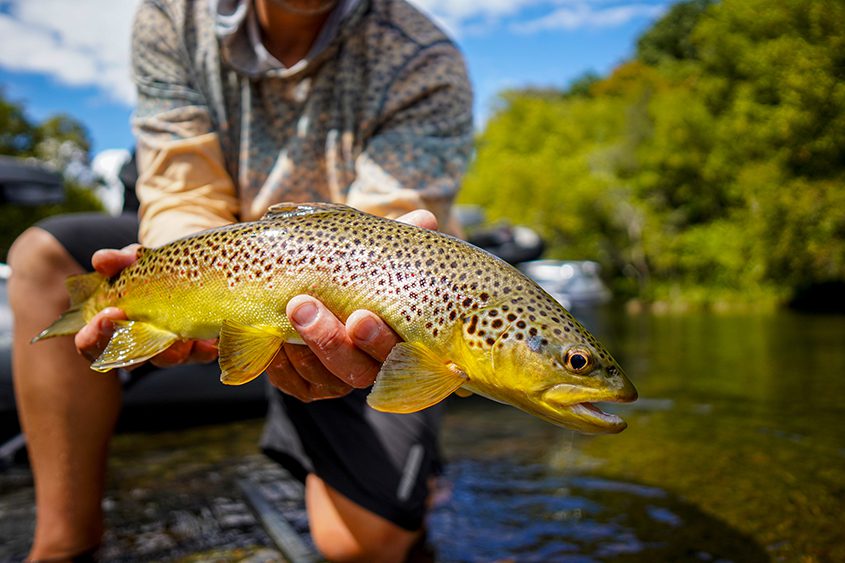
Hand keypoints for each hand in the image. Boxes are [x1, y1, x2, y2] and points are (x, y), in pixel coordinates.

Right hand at [74, 244, 218, 368]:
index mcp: (115, 327)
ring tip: (179, 335)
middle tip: (142, 329)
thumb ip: (118, 261)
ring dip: (171, 350)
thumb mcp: (135, 261)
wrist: (192, 268)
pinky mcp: (200, 346)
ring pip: (168, 359)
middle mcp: (142, 344)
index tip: (108, 314)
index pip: (92, 345)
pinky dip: (204, 349)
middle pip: (129, 361)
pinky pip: (201, 355)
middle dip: (132, 348)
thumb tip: (101, 260)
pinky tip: (210, 342)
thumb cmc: (153, 269)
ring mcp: (171, 348)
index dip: (93, 337)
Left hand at [266, 209, 437, 400]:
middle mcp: (370, 367)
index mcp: (396, 342)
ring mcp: (336, 379)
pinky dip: (281, 360)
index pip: (395, 355)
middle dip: (329, 340)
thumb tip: (425, 219)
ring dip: (301, 345)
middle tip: (304, 305)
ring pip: (321, 376)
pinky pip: (292, 381)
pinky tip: (270, 331)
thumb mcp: (370, 254)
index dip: (378, 340)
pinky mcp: (305, 385)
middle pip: (355, 371)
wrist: (310, 288)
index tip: (359, 316)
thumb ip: (396, 242)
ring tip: (288, 306)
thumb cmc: (351, 273)